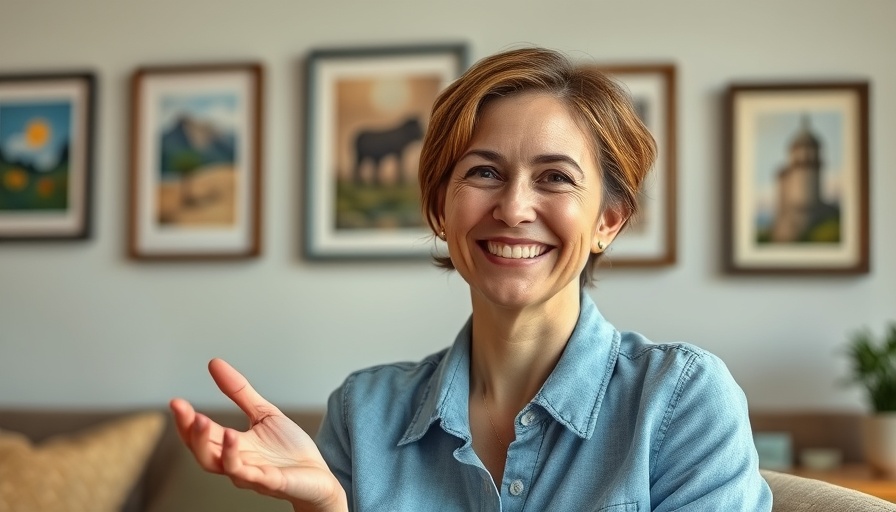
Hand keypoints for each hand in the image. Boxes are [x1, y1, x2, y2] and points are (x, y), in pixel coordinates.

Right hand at [170, 358, 346, 511]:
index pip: (202, 435)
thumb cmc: (289, 450)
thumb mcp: (263, 413)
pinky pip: (252, 475)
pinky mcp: (272, 482)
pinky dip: (239, 460)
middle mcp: (237, 462)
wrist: (319, 475)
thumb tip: (214, 363)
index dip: (187, 421)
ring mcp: (253, 474)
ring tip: (203, 422)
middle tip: (183, 410)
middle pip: (204, 453)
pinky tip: (234, 439)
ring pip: (222, 466)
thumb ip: (239, 392)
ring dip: (212, 445)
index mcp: (233, 445)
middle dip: (191, 432)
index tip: (175, 402)